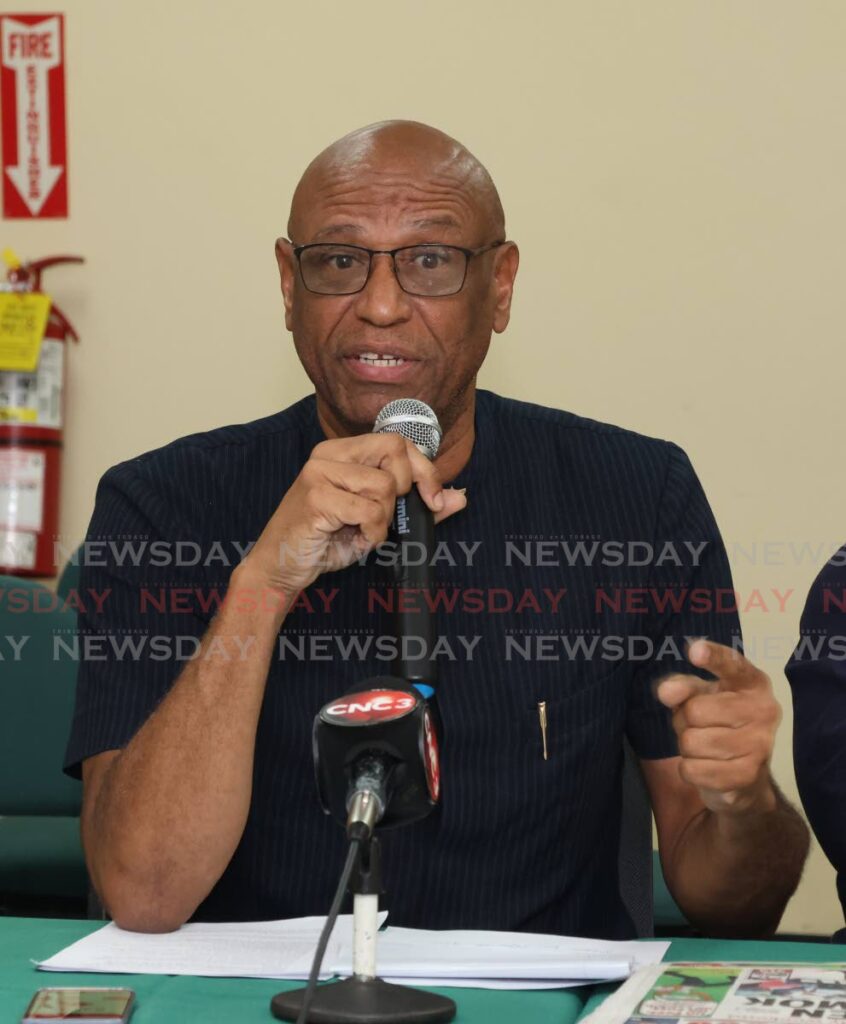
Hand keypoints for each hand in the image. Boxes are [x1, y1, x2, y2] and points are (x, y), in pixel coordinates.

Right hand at [239, 432, 466, 601]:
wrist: (281, 567)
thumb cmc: (327, 541)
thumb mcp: (379, 520)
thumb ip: (419, 507)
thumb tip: (460, 496)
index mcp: (343, 451)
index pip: (398, 441)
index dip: (425, 469)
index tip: (433, 499)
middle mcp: (329, 454)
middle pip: (395, 452)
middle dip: (405, 490)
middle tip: (386, 517)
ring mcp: (319, 473)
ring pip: (385, 486)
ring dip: (384, 519)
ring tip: (361, 530)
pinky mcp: (316, 496)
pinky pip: (369, 510)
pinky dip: (371, 533)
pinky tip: (354, 539)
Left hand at [656, 640, 781, 815]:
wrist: (747, 775)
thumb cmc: (719, 722)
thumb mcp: (700, 696)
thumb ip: (682, 687)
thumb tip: (666, 692)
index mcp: (753, 682)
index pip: (732, 664)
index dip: (713, 657)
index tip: (694, 651)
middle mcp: (764, 710)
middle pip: (695, 710)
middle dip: (685, 721)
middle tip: (699, 726)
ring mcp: (760, 744)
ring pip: (691, 742)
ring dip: (687, 747)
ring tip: (704, 746)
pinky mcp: (748, 775)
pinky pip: (693, 770)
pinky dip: (690, 770)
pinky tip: (708, 766)